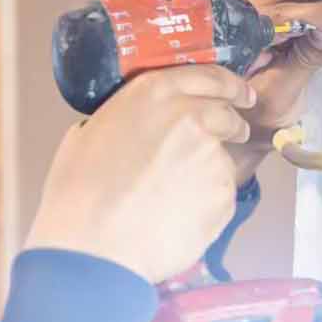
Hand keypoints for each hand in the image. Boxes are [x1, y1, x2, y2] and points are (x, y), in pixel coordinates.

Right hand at [25, 65, 255, 281]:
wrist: (94, 245)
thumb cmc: (79, 194)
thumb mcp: (89, 133)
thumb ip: (124, 119)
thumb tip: (134, 128)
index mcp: (154, 93)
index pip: (211, 76)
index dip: (231, 85)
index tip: (241, 93)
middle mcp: (192, 116)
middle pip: (228, 114)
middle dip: (231, 125)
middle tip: (222, 139)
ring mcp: (212, 156)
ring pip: (221, 159)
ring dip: (206, 172)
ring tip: (171, 197)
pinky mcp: (224, 195)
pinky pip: (220, 195)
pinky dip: (205, 204)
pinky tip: (174, 217)